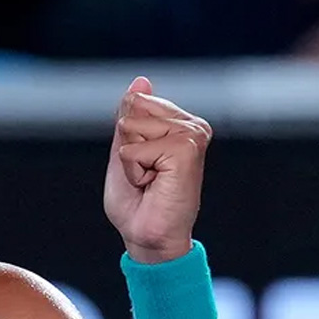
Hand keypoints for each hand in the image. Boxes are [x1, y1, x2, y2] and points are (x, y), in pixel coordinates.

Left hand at [103, 76, 212, 263]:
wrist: (149, 237)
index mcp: (181, 123)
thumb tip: (141, 81)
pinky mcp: (186, 149)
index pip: (134, 103)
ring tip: (151, 181)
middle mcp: (193, 126)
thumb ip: (131, 116)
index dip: (126, 139)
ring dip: (130, 161)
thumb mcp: (126, 150)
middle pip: (132, 110)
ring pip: (131, 127)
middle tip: (147, 176)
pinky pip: (134, 148)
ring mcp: (192, 135)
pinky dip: (134, 171)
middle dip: (128, 148)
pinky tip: (154, 185)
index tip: (143, 166)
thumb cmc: (138, 202)